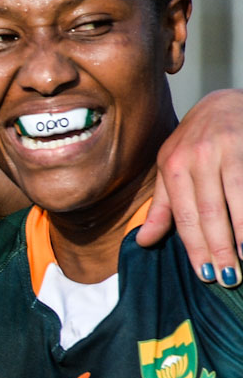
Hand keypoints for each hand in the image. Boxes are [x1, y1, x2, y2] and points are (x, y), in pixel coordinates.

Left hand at [137, 88, 242, 286]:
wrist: (225, 100)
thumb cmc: (196, 141)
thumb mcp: (170, 168)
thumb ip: (162, 206)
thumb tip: (144, 241)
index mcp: (174, 166)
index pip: (185, 216)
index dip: (195, 246)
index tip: (204, 273)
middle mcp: (199, 157)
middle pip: (210, 212)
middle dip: (219, 248)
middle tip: (228, 278)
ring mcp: (228, 149)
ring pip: (237, 199)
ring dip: (242, 232)